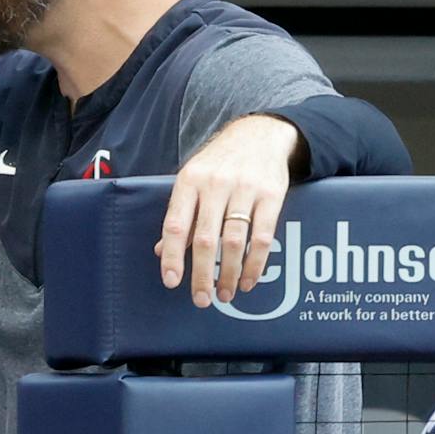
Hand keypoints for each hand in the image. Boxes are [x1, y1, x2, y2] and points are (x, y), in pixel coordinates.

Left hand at [155, 114, 302, 306]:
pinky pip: (263, 236)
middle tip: (202, 299)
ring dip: (230, 273)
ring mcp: (245, 189)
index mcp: (190, 182)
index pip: (176, 225)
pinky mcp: (272, 195)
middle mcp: (215, 184)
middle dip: (203, 274)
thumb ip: (180, 216)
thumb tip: (163, 253)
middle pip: (206, 238)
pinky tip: (249, 280)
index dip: (173, 256)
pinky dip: (255, 263)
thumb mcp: (192, 181)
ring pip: (234, 241)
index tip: (172, 282)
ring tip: (225, 294)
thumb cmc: (219, 163)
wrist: (260, 134)